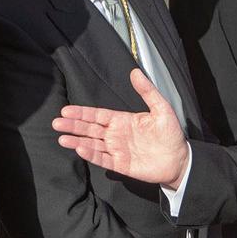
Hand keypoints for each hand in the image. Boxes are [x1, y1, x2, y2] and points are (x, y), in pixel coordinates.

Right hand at [54, 68, 191, 187]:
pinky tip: (80, 149)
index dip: (82, 113)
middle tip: (56, 123)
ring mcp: (117, 150)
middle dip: (73, 126)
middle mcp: (116, 135)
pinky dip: (91, 155)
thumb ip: (147, 91)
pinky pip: (103, 159)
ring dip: (77, 140)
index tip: (67, 110)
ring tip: (61, 138)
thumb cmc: (171, 134)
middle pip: (90, 129)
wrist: (180, 159)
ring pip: (92, 144)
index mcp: (122, 120)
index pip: (97, 115)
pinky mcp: (121, 165)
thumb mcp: (161, 108)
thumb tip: (135, 72)